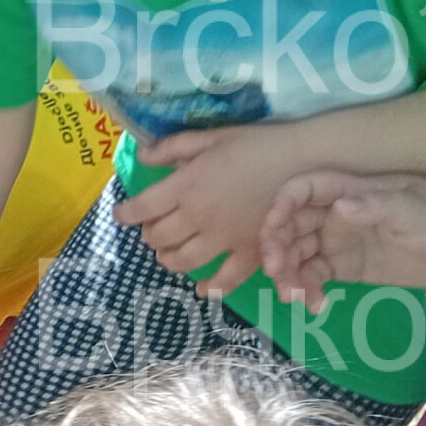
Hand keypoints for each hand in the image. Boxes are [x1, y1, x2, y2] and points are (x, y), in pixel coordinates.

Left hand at [115, 124, 302, 296]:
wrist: (303, 160)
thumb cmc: (255, 144)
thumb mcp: (211, 137)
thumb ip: (173, 148)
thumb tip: (142, 156)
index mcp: (186, 186)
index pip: (142, 208)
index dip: (126, 214)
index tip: (121, 214)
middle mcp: (199, 216)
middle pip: (159, 237)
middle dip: (150, 235)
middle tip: (152, 231)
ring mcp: (225, 238)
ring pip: (183, 261)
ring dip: (169, 260)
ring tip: (168, 255)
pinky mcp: (250, 252)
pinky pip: (227, 279)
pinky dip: (211, 287)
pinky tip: (203, 288)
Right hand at [261, 170, 425, 307]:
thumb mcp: (417, 208)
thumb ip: (378, 206)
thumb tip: (341, 205)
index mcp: (348, 189)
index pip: (301, 191)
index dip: (280, 208)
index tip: (274, 233)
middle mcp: (335, 214)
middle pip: (290, 226)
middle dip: (276, 248)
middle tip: (279, 273)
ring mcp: (339, 241)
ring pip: (298, 255)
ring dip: (288, 274)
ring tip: (293, 297)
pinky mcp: (348, 267)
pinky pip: (317, 278)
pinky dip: (309, 291)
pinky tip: (315, 306)